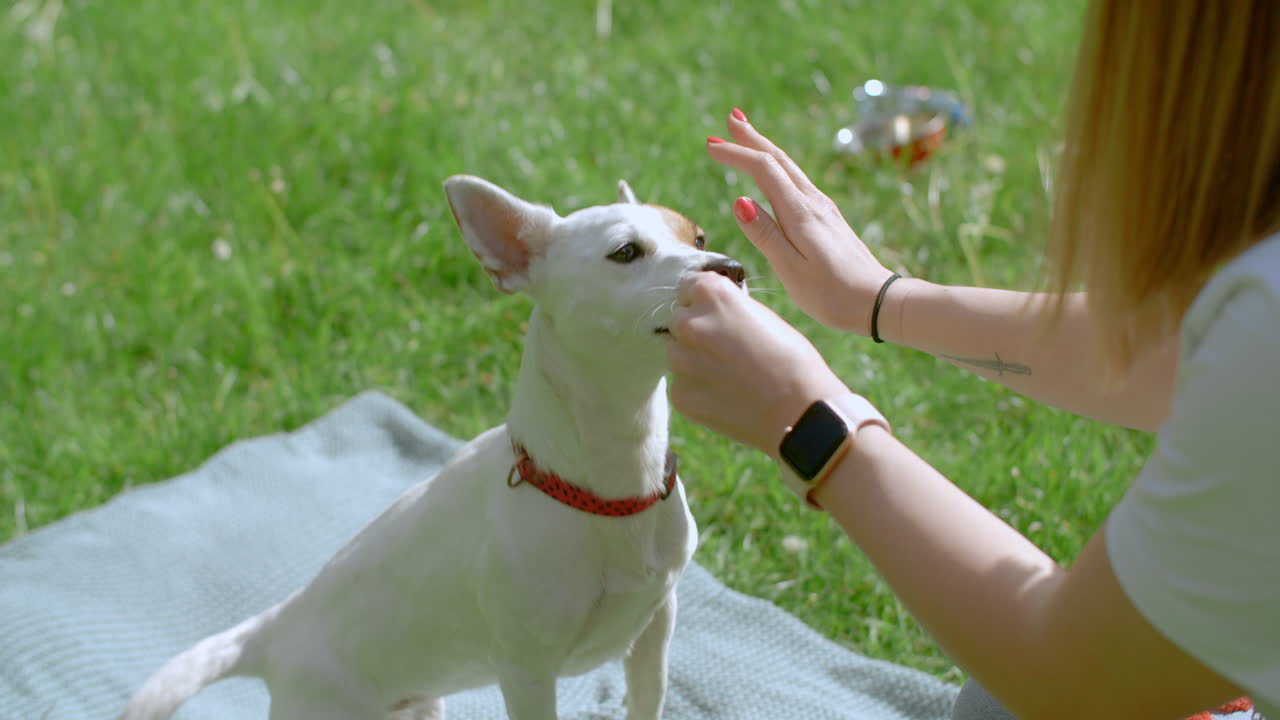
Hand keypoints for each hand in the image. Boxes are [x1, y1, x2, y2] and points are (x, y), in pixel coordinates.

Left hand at [666, 271, 848, 456]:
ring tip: (728, 374)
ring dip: (693, 360)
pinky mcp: (681, 395)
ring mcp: (682, 362)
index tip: (713, 313)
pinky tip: (725, 396)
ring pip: (676, 353)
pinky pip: (681, 385)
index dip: (701, 301)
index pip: (687, 286)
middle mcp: (690, 324)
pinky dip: (697, 389)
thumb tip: (713, 313)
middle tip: (724, 349)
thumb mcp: (762, 316)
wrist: (799, 411)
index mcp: (713, 295)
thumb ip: (729, 310)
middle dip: (696, 331)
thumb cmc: (791, 360)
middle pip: (678, 320)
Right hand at [707, 109, 894, 335]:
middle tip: (730, 118)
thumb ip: (765, 235)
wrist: (878, 301)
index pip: (763, 170)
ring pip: (790, 168)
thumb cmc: (832, 294)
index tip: (710, 144)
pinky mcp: (828, 218)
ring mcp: (823, 208)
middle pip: (779, 159)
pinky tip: (775, 172)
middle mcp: (813, 203)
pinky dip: (779, 167)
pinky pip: (798, 181)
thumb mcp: (791, 271)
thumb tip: (739, 201)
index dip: (736, 154)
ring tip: (747, 134)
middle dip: (752, 138)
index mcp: (800, 213)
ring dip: (766, 148)